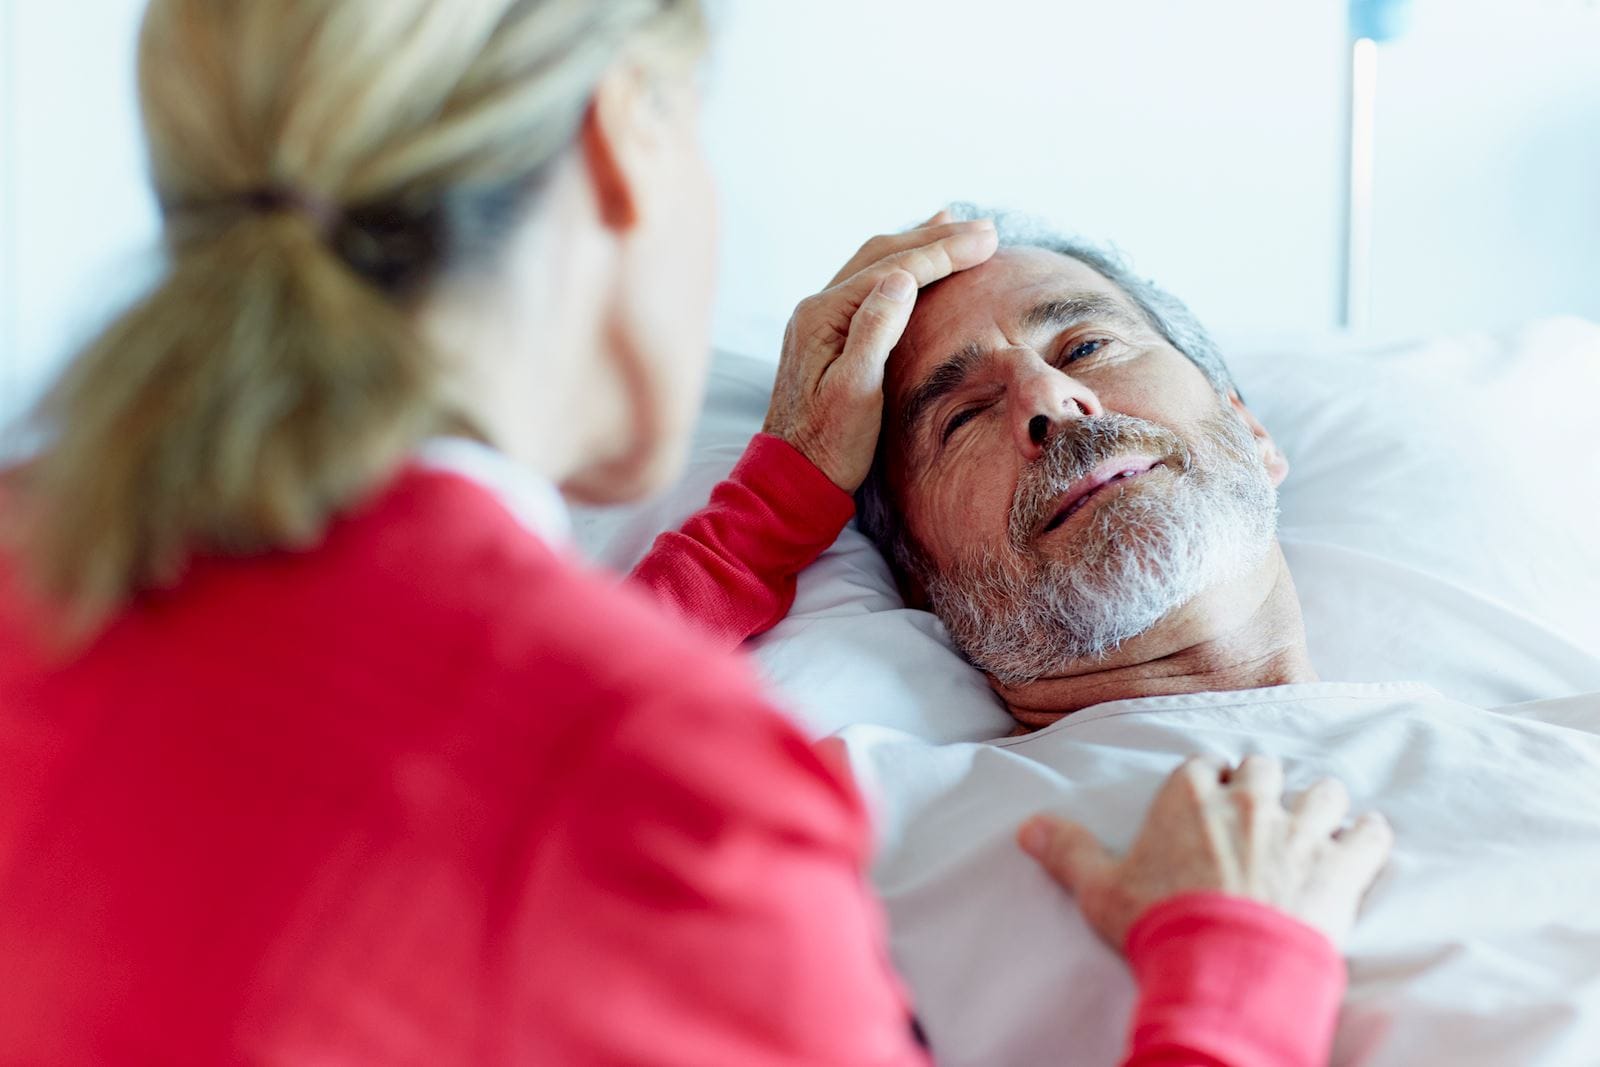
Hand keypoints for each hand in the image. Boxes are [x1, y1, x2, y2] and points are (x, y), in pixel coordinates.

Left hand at [761, 210, 997, 492]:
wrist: (793, 479)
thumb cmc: (828, 444)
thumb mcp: (856, 392)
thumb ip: (876, 331)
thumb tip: (902, 278)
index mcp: (824, 316)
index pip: (894, 269)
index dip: (944, 251)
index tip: (988, 239)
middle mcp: (817, 309)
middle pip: (883, 256)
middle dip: (935, 238)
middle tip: (986, 229)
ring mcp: (820, 321)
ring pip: (874, 265)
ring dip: (916, 245)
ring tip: (952, 224)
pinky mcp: (828, 338)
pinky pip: (868, 287)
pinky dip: (899, 269)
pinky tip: (914, 270)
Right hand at [1018, 755, 1392, 948]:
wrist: (1225, 968)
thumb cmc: (1159, 925)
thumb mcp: (1099, 890)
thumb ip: (1067, 851)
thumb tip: (1026, 826)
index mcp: (1190, 796)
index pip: (1202, 766)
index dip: (1205, 784)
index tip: (1205, 801)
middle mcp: (1248, 799)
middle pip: (1263, 767)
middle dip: (1262, 784)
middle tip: (1257, 809)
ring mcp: (1300, 828)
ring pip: (1323, 790)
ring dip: (1319, 803)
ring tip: (1312, 822)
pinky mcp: (1341, 864)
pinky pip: (1370, 832)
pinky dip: (1367, 837)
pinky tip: (1361, 843)